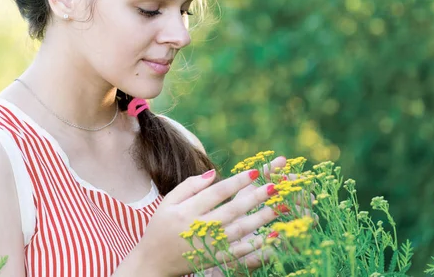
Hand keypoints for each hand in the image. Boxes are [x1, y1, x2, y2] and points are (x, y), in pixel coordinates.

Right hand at [124, 157, 285, 276]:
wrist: (153, 262)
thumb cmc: (160, 228)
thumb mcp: (168, 202)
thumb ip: (189, 186)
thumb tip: (213, 173)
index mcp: (187, 211)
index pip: (217, 192)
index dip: (237, 181)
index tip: (255, 172)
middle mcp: (200, 228)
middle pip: (233, 210)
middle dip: (256, 197)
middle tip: (276, 186)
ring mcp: (209, 246)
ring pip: (240, 230)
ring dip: (262, 219)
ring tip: (280, 207)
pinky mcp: (214, 259)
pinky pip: (240, 253)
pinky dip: (257, 246)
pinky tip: (272, 236)